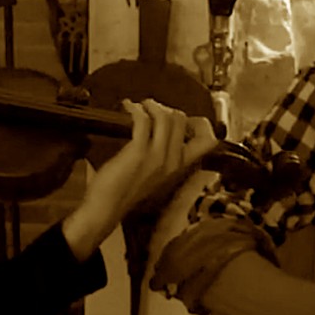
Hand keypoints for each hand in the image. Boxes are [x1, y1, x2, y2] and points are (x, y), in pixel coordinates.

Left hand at [86, 99, 221, 225]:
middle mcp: (173, 161)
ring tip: (141, 106)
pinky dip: (135, 109)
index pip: (208, 141)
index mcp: (179, 166)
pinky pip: (143, 120)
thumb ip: (164, 157)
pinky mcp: (138, 152)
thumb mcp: (155, 176)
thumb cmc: (125, 192)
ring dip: (152, 106)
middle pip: (182, 120)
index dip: (199, 123)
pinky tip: (128, 108)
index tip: (180, 117)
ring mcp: (157, 157)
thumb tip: (161, 133)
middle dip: (167, 108)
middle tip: (152, 109)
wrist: (106, 208)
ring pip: (166, 117)